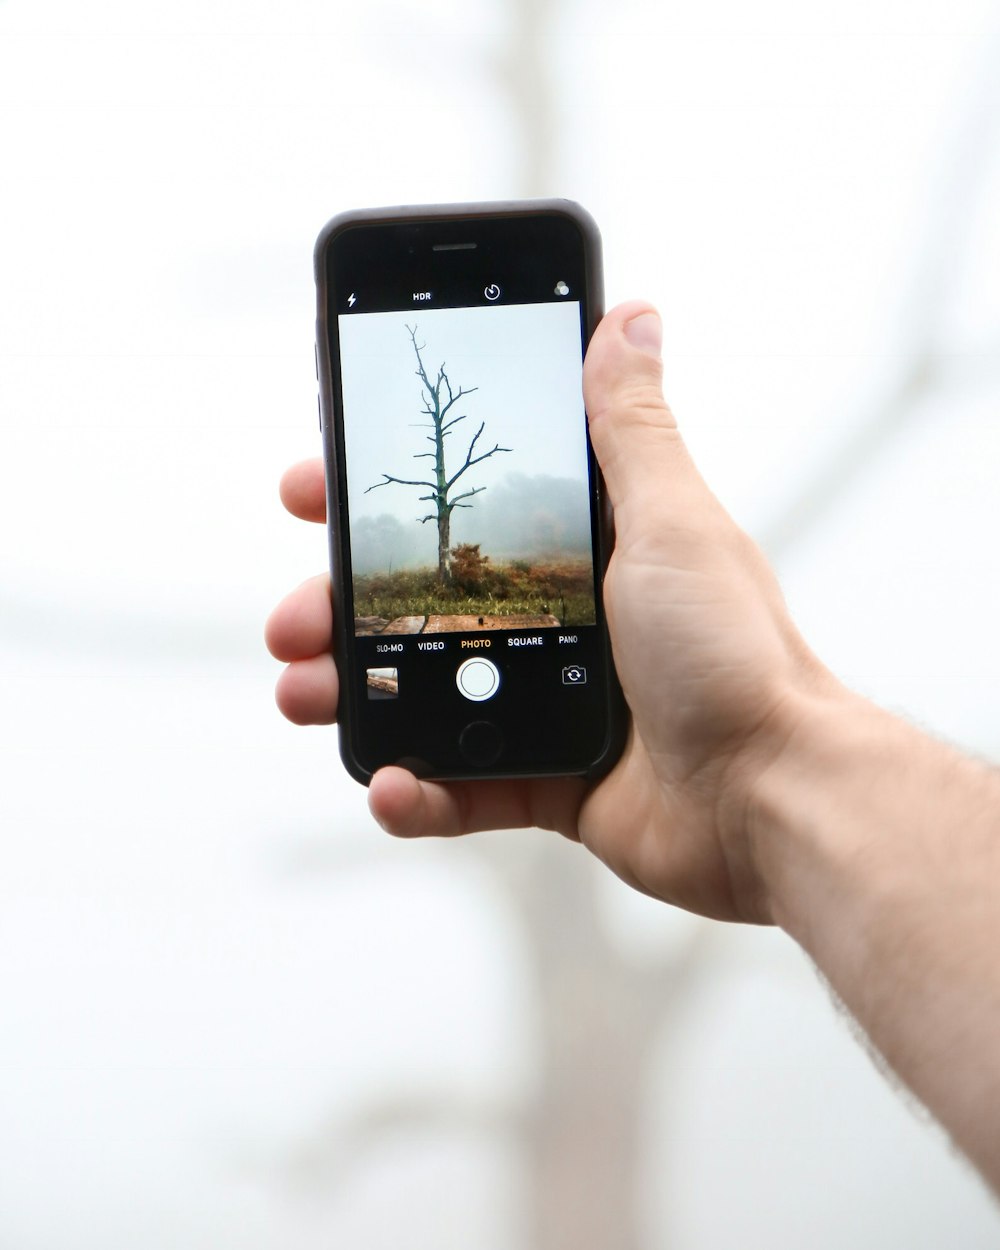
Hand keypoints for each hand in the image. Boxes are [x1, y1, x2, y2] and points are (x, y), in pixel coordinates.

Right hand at [266, 302, 829, 921]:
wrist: (772, 795)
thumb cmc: (735, 652)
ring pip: (423, 691)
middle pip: (422, 604)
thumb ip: (631, 429)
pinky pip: (462, 786)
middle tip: (294, 614)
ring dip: (353, 694)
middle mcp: (558, 622)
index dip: (383, 500)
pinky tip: (387, 783)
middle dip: (343, 605)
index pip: (462, 510)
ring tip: (304, 694)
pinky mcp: (548, 780)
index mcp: (583, 553)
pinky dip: (414, 790)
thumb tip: (633, 316)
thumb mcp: (670, 522)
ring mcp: (546, 703)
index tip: (317, 485)